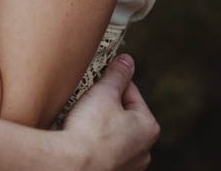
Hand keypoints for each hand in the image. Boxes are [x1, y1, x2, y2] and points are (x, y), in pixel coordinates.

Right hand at [64, 55, 159, 170]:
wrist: (71, 166)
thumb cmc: (91, 129)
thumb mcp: (105, 92)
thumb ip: (118, 74)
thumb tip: (127, 60)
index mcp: (148, 127)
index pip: (131, 91)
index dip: (111, 82)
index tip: (96, 80)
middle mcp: (144, 152)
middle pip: (123, 115)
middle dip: (107, 105)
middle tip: (89, 99)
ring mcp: (128, 167)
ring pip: (114, 134)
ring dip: (101, 125)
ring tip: (84, 119)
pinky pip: (104, 152)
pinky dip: (96, 144)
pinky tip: (83, 138)